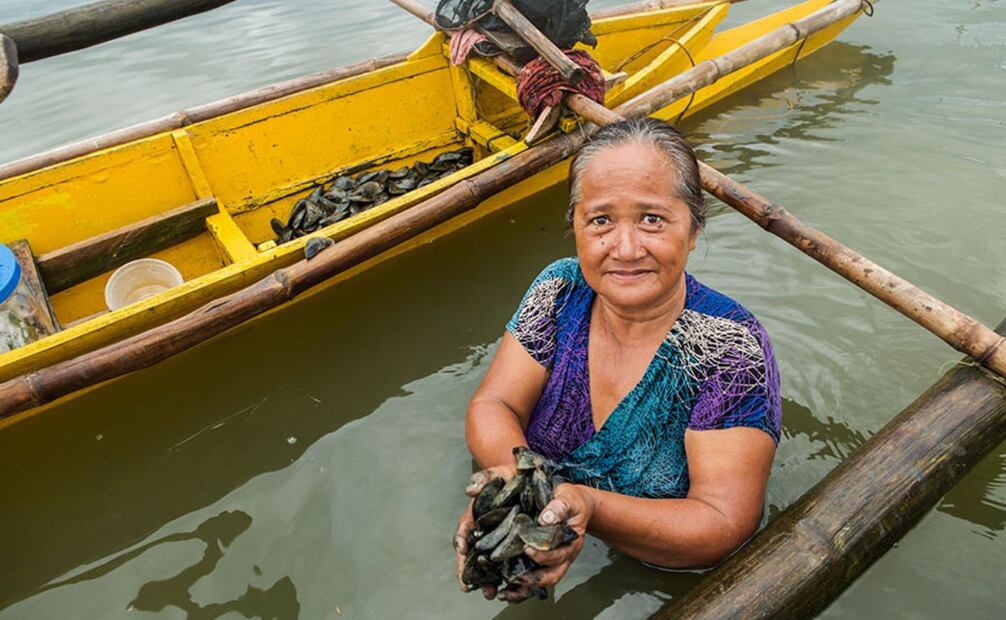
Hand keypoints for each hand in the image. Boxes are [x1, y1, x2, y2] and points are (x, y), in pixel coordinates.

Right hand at [453, 464, 517, 597]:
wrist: (538, 480)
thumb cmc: (515, 475)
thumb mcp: (501, 472)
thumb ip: (486, 477)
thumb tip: (470, 489)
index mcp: (479, 515)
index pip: (464, 531)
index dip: (461, 540)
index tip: (462, 549)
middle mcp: (487, 531)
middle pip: (472, 554)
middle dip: (469, 570)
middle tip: (468, 585)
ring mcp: (502, 540)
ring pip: (489, 564)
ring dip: (486, 579)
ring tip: (489, 591)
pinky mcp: (518, 547)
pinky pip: (510, 565)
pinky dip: (507, 577)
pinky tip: (510, 588)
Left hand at [497, 483, 594, 602]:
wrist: (575, 504)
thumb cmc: (571, 501)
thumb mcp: (567, 498)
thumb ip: (558, 508)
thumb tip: (545, 519)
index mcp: (571, 542)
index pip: (558, 555)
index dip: (543, 555)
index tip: (527, 548)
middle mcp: (563, 556)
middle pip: (551, 576)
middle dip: (532, 579)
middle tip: (513, 576)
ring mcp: (553, 561)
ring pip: (541, 582)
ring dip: (524, 589)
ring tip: (505, 592)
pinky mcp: (542, 561)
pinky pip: (533, 579)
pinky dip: (520, 587)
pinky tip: (504, 589)